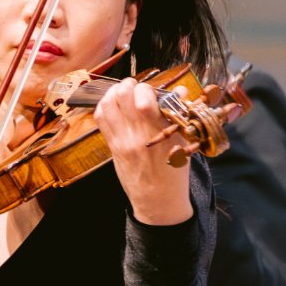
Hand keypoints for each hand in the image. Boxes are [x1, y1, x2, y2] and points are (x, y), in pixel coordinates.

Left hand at [95, 77, 192, 225]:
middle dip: (129, 85)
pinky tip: (112, 104)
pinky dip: (104, 105)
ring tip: (122, 92)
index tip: (151, 91)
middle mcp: (138, 135)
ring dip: (114, 92)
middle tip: (135, 87)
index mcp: (160, 133)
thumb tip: (179, 90)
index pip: (145, 101)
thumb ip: (180, 113)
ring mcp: (122, 141)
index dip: (146, 89)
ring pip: (107, 105)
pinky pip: (101, 119)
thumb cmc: (174, 171)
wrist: (158, 200)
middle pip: (123, 97)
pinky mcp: (112, 147)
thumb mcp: (184, 142)